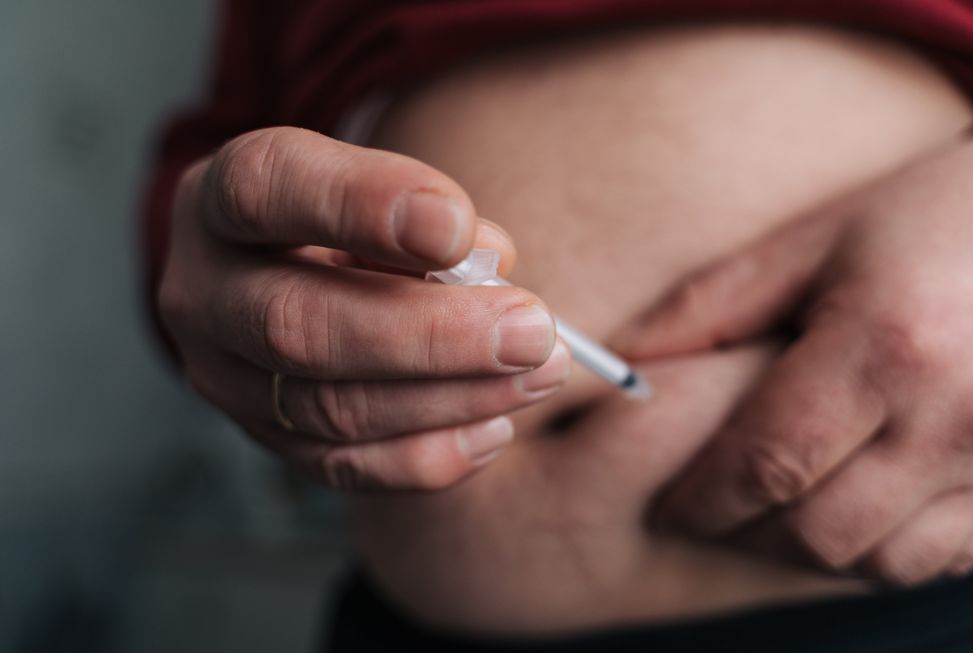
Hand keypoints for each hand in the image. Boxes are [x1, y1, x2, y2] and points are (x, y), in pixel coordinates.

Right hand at [159, 127, 569, 490]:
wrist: (300, 269)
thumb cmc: (358, 218)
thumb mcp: (381, 188)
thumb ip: (428, 212)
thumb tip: (489, 265)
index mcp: (223, 199)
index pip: (267, 188)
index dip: (361, 205)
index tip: (457, 226)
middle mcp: (204, 291)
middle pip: (296, 324)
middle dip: (428, 334)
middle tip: (529, 329)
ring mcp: (227, 377)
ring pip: (329, 408)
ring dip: (450, 397)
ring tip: (538, 372)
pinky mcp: (268, 436)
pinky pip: (344, 467)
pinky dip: (428, 456)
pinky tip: (494, 427)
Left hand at [614, 134, 972, 584]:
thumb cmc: (932, 217)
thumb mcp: (817, 240)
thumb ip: (712, 305)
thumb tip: (624, 364)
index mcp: (889, 346)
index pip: (768, 462)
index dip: (703, 501)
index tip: (668, 508)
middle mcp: (957, 417)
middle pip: (818, 531)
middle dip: (744, 534)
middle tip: (709, 513)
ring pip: (882, 563)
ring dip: (809, 551)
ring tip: (771, 512)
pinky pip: (946, 559)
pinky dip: (883, 552)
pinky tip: (849, 510)